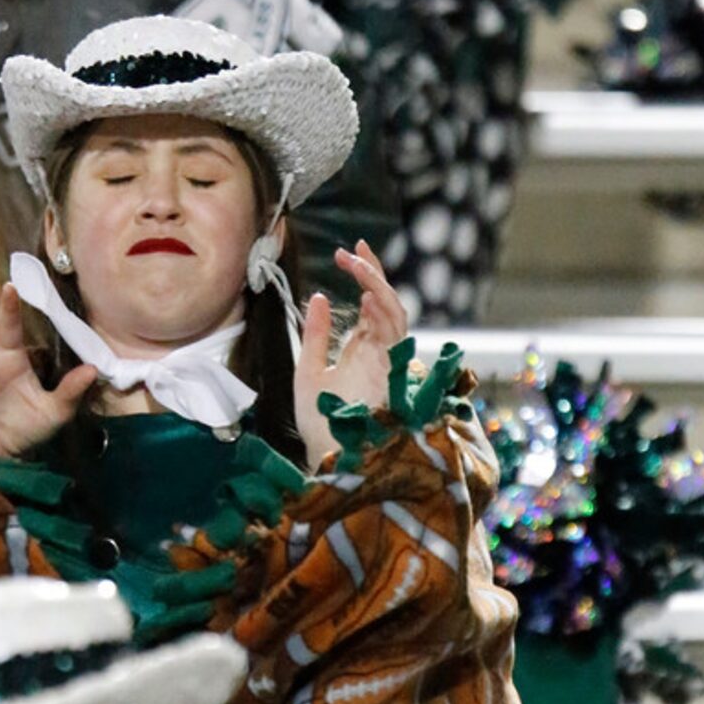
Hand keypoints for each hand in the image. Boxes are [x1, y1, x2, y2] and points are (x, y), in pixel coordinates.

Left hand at [295, 242, 408, 471]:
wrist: (325, 455)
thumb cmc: (319, 422)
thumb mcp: (309, 370)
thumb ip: (315, 335)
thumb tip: (319, 295)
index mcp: (363, 350)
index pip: (371, 304)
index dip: (365, 275)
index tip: (347, 252)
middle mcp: (379, 352)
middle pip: (386, 302)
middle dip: (374, 272)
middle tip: (354, 248)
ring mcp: (387, 361)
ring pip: (394, 313)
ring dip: (377, 286)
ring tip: (355, 265)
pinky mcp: (389, 372)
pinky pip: (395, 335)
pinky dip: (383, 312)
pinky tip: (366, 295)